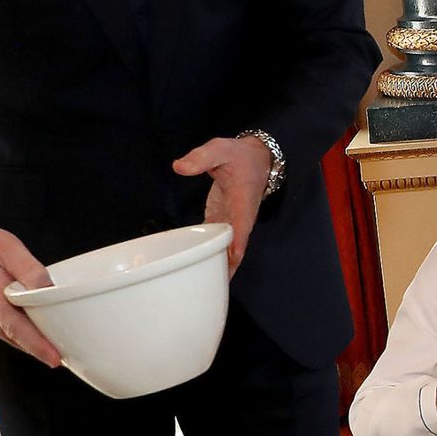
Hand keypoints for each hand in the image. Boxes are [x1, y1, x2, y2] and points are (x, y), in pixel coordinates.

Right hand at [0, 213, 60, 367]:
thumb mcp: (7, 247)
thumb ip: (30, 270)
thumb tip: (49, 289)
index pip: (17, 329)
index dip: (38, 346)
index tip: (55, 358)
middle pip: (18, 338)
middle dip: (43, 345)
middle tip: (71, 346)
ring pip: (12, 337)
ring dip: (32, 338)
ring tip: (58, 335)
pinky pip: (4, 332)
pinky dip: (20, 331)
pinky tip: (33, 322)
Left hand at [172, 136, 274, 272]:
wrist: (256, 158)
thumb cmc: (239, 154)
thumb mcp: (221, 149)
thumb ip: (201, 157)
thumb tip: (179, 167)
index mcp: (242, 197)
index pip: (242, 222)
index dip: (238, 240)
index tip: (234, 257)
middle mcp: (240, 214)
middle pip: (237, 244)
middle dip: (230, 264)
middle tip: (217, 285)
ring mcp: (232, 219)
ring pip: (228, 247)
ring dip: (222, 265)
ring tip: (210, 287)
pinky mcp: (223, 219)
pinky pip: (219, 242)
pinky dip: (213, 255)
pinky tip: (204, 270)